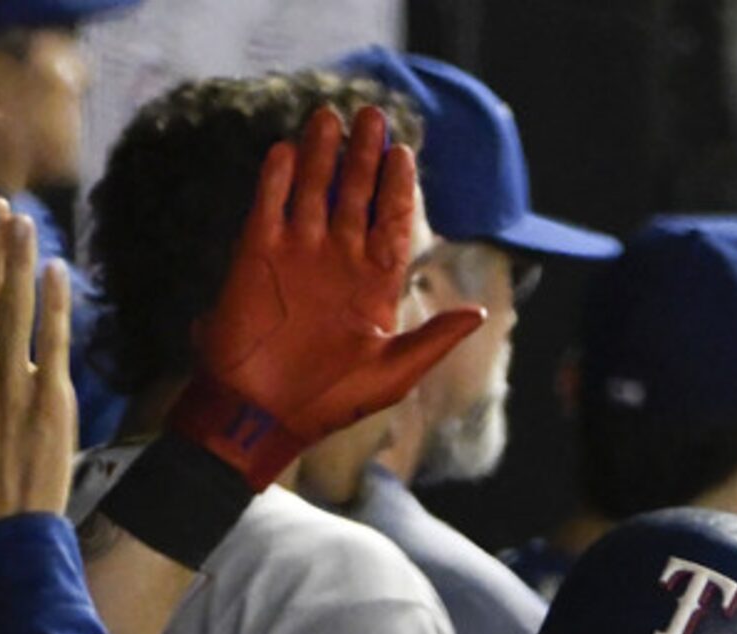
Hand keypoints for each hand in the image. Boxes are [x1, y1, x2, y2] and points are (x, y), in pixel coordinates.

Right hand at [173, 103, 484, 488]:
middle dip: (363, 157)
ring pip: (312, 192)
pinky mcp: (256, 256)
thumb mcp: (393, 376)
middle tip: (372, 115)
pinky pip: (268, 207)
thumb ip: (434, 341)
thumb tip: (480, 314)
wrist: (260, 415)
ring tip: (329, 117)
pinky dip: (277, 179)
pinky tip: (287, 151)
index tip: (404, 153)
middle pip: (355, 196)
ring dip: (321, 155)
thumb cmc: (329, 403)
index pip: (392, 223)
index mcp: (373, 285)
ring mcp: (296, 255)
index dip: (398, 188)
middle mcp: (337, 263)